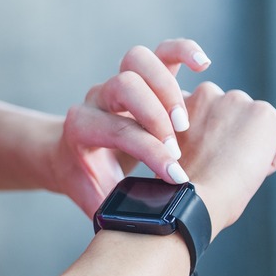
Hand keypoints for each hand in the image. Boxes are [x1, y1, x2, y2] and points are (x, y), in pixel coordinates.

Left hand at [49, 39, 211, 216]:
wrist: (71, 156)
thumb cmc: (88, 182)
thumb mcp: (97, 201)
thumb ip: (115, 210)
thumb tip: (142, 224)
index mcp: (81, 128)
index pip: (116, 130)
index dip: (149, 152)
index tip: (176, 177)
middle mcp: (97, 99)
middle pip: (125, 86)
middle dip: (156, 117)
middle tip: (177, 147)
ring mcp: (118, 83)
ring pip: (139, 62)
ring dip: (168, 88)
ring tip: (186, 120)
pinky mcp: (142, 77)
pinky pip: (161, 53)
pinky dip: (183, 52)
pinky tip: (203, 64)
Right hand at [178, 83, 275, 237]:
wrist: (192, 196)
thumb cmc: (177, 185)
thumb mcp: (172, 147)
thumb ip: (185, 131)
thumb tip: (203, 138)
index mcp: (182, 99)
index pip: (206, 114)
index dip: (206, 141)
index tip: (201, 161)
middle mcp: (210, 92)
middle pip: (233, 116)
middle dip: (231, 137)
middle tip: (219, 165)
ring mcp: (238, 100)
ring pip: (256, 126)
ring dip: (250, 145)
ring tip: (233, 169)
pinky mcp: (264, 114)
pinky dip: (270, 159)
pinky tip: (250, 171)